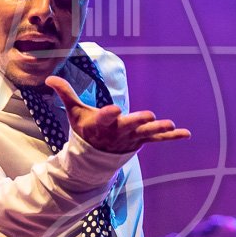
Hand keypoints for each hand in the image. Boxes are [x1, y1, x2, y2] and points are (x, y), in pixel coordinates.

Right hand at [45, 75, 190, 154]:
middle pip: (128, 126)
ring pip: (146, 133)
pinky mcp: (141, 141)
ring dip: (158, 128)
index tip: (113, 109)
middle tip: (148, 115)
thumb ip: (66, 94)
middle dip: (137, 120)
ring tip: (170, 124)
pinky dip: (172, 137)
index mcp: (101, 124)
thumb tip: (49, 78)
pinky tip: (186, 133)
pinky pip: (158, 139)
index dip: (108, 114)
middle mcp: (117, 132)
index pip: (104, 118)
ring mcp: (131, 137)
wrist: (94, 158)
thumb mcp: (75, 112)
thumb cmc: (86, 129)